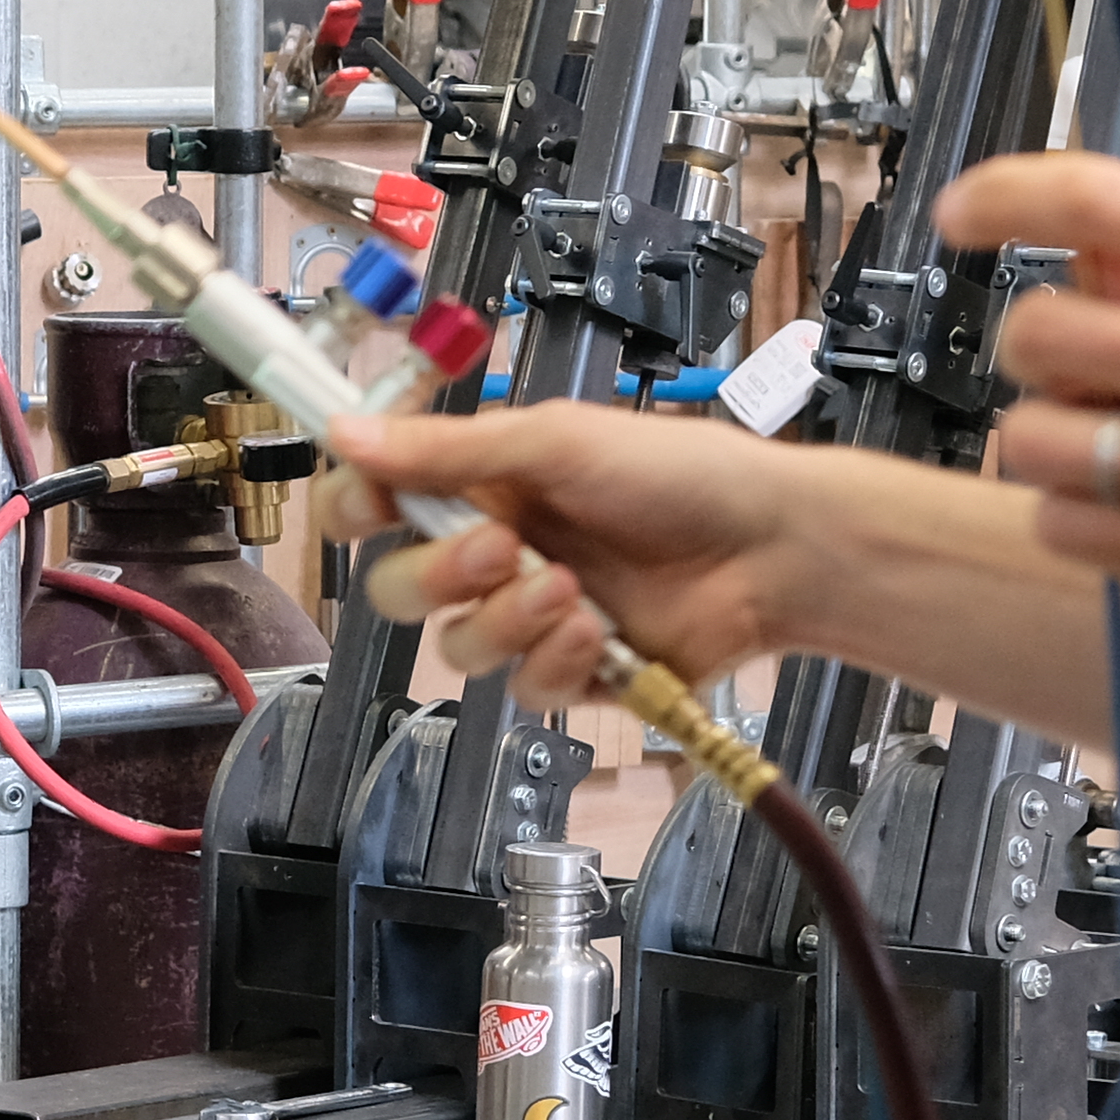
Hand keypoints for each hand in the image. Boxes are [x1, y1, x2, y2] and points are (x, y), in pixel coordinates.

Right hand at [319, 397, 812, 712]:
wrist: (772, 549)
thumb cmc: (683, 476)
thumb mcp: (555, 443)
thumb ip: (445, 449)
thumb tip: (347, 431)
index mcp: (483, 484)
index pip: (378, 502)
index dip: (355, 508)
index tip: (366, 508)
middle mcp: (499, 550)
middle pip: (399, 590)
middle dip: (435, 577)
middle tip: (497, 550)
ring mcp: (534, 614)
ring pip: (459, 648)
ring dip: (506, 621)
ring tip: (570, 591)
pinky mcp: (574, 669)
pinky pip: (522, 687)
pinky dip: (555, 660)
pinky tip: (597, 633)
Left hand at [944, 150, 1119, 693]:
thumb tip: (1090, 243)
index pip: (1105, 201)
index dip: (1006, 194)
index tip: (963, 209)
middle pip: (1038, 331)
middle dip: (1040, 347)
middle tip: (1082, 367)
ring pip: (1033, 435)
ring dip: (1053, 437)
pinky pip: (1063, 523)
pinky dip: (1078, 515)